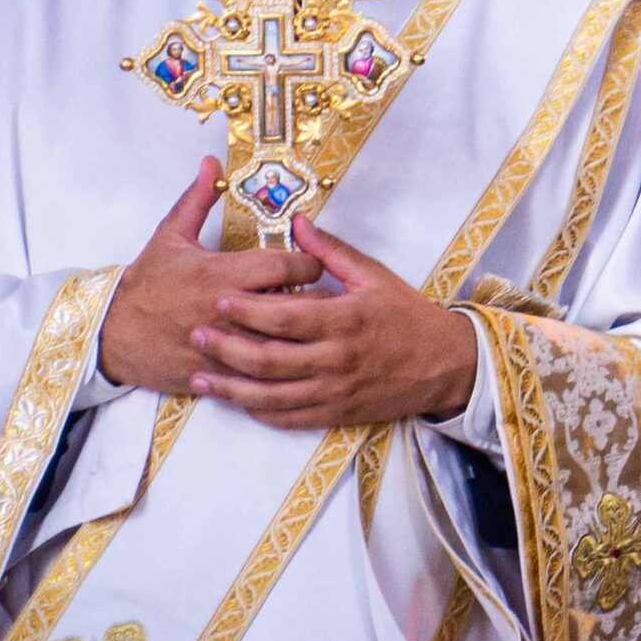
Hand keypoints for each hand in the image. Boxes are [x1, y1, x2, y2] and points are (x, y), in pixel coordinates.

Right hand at [98, 157, 324, 393]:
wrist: (110, 336)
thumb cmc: (145, 284)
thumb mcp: (169, 237)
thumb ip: (197, 199)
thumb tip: (212, 164)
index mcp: (223, 274)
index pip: (289, 265)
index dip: (309, 261)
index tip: (310, 261)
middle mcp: (229, 311)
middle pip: (299, 305)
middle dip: (315, 298)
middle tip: (318, 293)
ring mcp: (227, 347)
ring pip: (288, 343)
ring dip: (303, 333)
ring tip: (310, 324)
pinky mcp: (221, 374)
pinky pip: (265, 374)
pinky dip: (281, 364)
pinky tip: (288, 354)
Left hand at [188, 213, 477, 428]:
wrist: (443, 363)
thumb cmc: (407, 314)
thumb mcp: (375, 275)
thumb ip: (331, 252)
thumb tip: (296, 223)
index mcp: (346, 321)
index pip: (286, 318)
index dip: (248, 310)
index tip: (219, 300)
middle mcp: (336, 360)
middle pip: (269, 360)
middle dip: (227, 349)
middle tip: (196, 335)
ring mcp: (334, 391)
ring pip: (270, 396)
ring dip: (231, 388)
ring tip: (200, 377)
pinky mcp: (335, 413)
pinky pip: (288, 418)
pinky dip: (258, 410)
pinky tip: (237, 400)